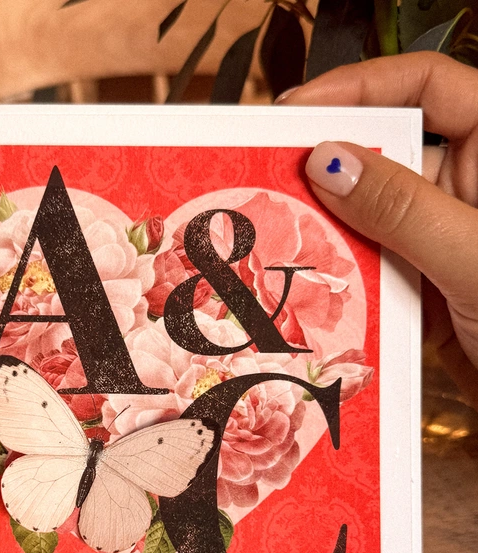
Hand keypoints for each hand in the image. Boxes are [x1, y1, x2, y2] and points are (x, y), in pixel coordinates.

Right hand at [278, 52, 477, 408]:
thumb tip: (329, 162)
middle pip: (387, 154)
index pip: (427, 87)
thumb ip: (403, 209)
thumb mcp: (472, 256)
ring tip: (281, 240)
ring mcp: (444, 240)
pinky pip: (374, 272)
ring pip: (372, 218)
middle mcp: (467, 189)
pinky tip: (313, 290)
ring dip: (330, 231)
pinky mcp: (427, 289)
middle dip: (329, 166)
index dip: (360, 88)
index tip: (295, 111)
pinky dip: (344, 281)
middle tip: (270, 179)